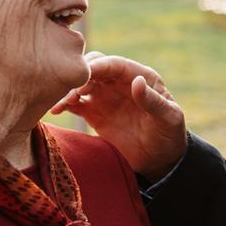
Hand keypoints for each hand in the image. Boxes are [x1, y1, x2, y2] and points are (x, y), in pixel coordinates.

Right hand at [51, 52, 186, 178]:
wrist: (160, 160)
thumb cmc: (170, 135)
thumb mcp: (169, 118)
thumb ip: (153, 101)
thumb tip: (136, 81)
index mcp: (140, 76)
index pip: (115, 64)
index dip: (99, 66)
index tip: (84, 73)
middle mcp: (119, 83)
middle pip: (94, 67)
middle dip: (80, 74)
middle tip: (72, 90)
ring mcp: (105, 97)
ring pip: (81, 83)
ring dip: (69, 88)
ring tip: (62, 103)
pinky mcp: (94, 113)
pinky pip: (75, 103)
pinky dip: (63, 104)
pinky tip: (55, 110)